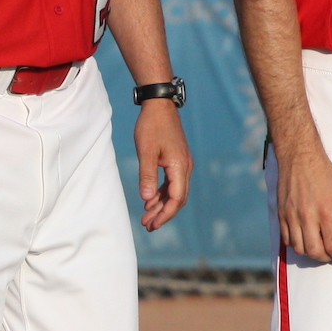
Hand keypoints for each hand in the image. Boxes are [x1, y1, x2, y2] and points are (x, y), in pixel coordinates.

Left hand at [136, 100, 190, 230]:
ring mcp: (182, 163)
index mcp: (180, 167)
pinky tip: (151, 200)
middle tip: (148, 226)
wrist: (160, 104)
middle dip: (163, 214)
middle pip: (177, 198)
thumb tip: (147, 199)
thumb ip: (147, 175)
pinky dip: (162, 193)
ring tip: (147, 217)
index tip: (152, 225)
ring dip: (162, 205)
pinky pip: (172, 182)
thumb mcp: (145, 151)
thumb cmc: (151, 126)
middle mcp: (185, 167)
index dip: (165, 214)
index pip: (176, 198)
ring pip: (175, 191)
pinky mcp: (177, 160)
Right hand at [276, 145, 331, 264]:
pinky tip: (305, 239)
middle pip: (314, 251)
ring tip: (319, 248)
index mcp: (327, 212)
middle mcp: (307, 217)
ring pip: (299, 248)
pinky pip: (286, 238)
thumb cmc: (324, 175)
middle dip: (326, 258)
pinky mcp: (281, 213)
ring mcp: (292, 216)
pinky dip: (297, 244)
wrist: (300, 158)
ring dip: (310, 253)